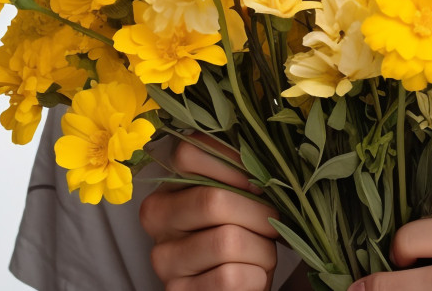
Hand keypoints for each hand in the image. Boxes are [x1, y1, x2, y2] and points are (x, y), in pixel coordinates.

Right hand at [139, 134, 281, 290]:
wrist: (239, 283)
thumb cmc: (244, 232)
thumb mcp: (240, 197)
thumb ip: (243, 173)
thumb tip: (267, 161)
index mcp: (169, 184)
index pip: (189, 153)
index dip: (234, 163)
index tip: (259, 182)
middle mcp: (157, 217)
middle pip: (213, 200)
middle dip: (260, 214)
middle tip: (274, 224)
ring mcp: (163, 258)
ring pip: (226, 241)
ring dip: (262, 250)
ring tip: (263, 253)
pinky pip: (229, 277)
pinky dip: (255, 277)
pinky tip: (252, 276)